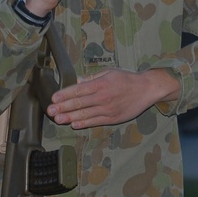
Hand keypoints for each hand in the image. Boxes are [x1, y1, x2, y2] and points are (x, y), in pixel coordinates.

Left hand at [47, 68, 180, 128]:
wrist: (146, 89)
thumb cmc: (127, 79)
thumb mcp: (109, 72)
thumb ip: (92, 78)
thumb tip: (77, 81)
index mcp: (101, 84)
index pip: (78, 90)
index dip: (65, 94)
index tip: (54, 98)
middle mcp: (103, 97)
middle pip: (79, 103)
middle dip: (63, 107)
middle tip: (50, 110)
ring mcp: (108, 109)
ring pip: (85, 114)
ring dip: (69, 117)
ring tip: (58, 119)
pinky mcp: (112, 118)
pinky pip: (95, 121)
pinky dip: (84, 123)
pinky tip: (74, 124)